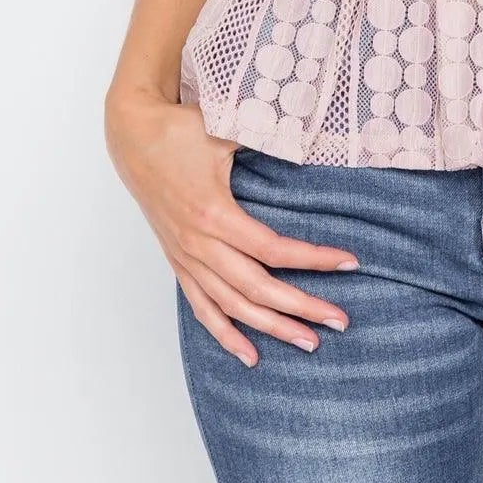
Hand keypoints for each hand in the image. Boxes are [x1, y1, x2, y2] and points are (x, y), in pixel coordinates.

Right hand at [104, 87, 361, 367]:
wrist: (132, 135)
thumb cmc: (182, 129)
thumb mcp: (228, 127)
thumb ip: (269, 137)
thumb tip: (312, 137)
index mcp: (215, 213)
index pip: (273, 249)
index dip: (313, 259)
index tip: (349, 262)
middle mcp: (200, 244)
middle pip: (257, 288)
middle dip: (302, 307)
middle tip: (340, 320)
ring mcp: (187, 257)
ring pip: (232, 306)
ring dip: (272, 327)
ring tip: (309, 343)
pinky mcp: (178, 261)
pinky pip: (203, 308)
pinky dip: (226, 334)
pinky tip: (250, 355)